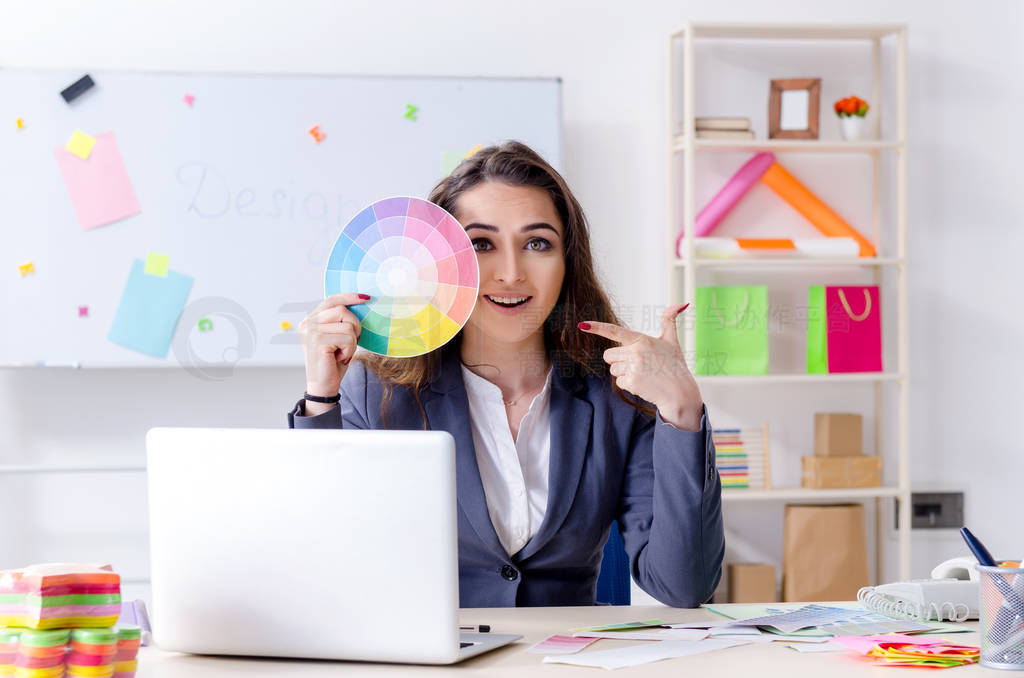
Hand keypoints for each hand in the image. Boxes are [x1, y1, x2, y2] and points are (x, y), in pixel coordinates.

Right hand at [299, 293, 368, 396]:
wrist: (323, 386)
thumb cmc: (332, 362)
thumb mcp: (337, 337)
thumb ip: (340, 321)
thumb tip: (359, 302)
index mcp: (310, 320)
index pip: (331, 300)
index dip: (349, 297)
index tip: (365, 297)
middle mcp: (308, 323)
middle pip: (343, 310)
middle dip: (355, 327)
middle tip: (349, 343)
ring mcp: (311, 332)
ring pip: (348, 325)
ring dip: (352, 342)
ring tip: (342, 352)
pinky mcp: (318, 342)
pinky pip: (348, 338)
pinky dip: (349, 350)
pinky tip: (340, 358)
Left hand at [578, 303, 703, 430]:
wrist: (680, 392)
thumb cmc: (675, 366)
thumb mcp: (672, 341)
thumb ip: (669, 321)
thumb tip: (681, 303)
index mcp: (642, 340)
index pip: (615, 331)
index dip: (597, 327)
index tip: (583, 325)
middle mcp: (636, 352)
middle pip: (609, 355)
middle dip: (617, 360)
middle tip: (637, 364)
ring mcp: (633, 367)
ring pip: (613, 369)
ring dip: (624, 373)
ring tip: (643, 374)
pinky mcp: (632, 382)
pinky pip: (619, 382)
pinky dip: (628, 384)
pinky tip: (643, 384)